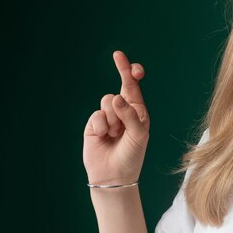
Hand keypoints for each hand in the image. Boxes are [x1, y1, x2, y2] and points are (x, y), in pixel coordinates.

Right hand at [83, 50, 149, 184]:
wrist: (114, 176)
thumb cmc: (132, 155)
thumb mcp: (139, 135)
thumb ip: (130, 115)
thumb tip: (117, 97)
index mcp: (138, 110)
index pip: (133, 86)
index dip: (129, 70)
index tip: (119, 56)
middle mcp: (123, 110)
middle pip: (120, 87)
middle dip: (122, 72)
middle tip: (119, 57)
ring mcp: (108, 116)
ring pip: (108, 100)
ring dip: (114, 118)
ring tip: (115, 134)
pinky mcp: (93, 124)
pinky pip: (97, 115)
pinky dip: (102, 126)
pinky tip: (104, 137)